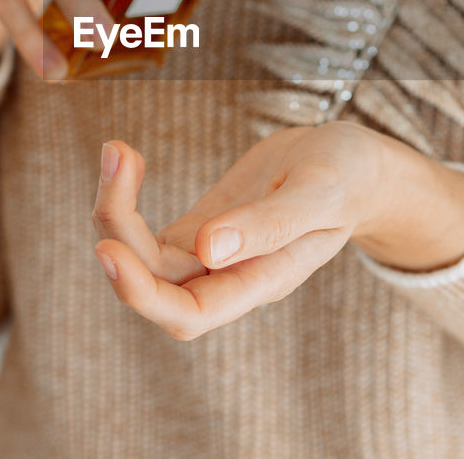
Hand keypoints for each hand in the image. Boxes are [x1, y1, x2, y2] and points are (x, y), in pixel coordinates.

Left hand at [91, 123, 463, 340]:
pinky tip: (124, 157)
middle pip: (154, 287)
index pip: (190, 313)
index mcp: (262, 280)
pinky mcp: (200, 229)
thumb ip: (269, 224)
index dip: (141, 294)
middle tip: (115, 162)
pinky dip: (126, 198)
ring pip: (144, 256)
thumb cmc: (348, 176)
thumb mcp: (320, 191)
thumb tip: (208, 250)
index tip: (108, 248)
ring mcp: (211, 256)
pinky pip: (148, 231)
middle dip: (118, 234)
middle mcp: (230, 278)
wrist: (355, 164)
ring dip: (117, 210)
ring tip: (117, 150)